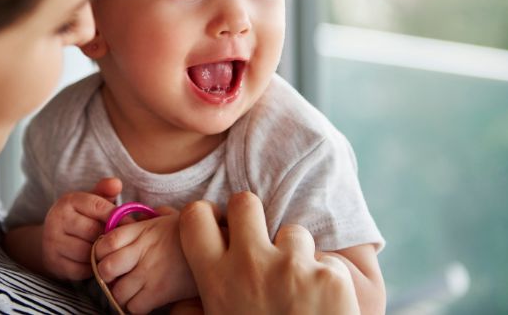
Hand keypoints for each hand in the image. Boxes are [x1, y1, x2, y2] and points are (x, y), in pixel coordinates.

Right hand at [40, 177, 120, 279]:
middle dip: (108, 236)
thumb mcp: (91, 202)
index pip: (98, 206)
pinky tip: (96, 261)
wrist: (53, 240)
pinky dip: (92, 267)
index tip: (131, 223)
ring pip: (86, 251)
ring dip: (100, 253)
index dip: (116, 216)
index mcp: (68, 201)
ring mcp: (52, 242)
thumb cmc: (81, 218)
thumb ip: (105, 191)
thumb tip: (116, 183)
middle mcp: (56, 220)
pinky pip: (81, 269)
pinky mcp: (54, 263)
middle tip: (120, 241)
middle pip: (93, 231)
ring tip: (108, 250)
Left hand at [94, 207, 197, 312]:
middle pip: (105, 269)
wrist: (218, 244)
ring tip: (130, 291)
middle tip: (116, 277)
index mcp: (142, 231)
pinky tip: (143, 300)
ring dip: (120, 294)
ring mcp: (150, 273)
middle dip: (106, 276)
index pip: (105, 242)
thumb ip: (145, 219)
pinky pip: (134, 307)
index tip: (107, 256)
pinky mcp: (160, 292)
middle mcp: (142, 251)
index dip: (100, 252)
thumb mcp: (167, 218)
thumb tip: (131, 219)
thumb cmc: (190, 233)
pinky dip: (135, 307)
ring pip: (117, 292)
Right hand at [179, 192, 359, 314]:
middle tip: (260, 242)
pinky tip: (322, 305)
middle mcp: (250, 264)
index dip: (206, 217)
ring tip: (298, 290)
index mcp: (216, 279)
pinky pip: (325, 260)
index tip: (218, 229)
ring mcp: (292, 266)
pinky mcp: (330, 275)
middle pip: (245, 202)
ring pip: (292, 232)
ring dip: (296, 254)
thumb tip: (178, 302)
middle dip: (251, 217)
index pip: (195, 216)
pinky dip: (326, 278)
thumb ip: (197, 310)